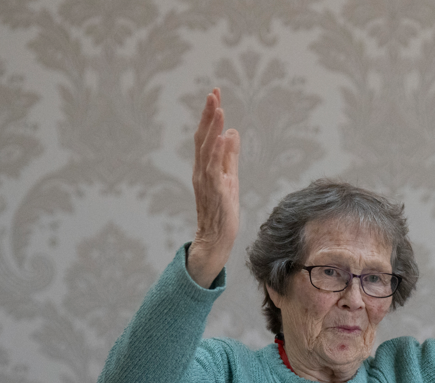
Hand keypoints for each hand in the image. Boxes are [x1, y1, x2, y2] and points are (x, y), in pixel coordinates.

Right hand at [187, 88, 240, 287]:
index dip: (210, 116)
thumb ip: (230, 156)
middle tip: (213, 93)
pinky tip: (224, 136)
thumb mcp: (230, 177)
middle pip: (202, 137)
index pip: (206, 136)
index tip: (215, 95)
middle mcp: (201, 170)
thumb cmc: (222, 210)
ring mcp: (205, 180)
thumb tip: (233, 132)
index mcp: (205, 166)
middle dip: (208, 114)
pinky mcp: (213, 191)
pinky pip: (213, 167)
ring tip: (218, 108)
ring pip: (206, 148)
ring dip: (212, 127)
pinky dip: (217, 151)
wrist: (216, 238)